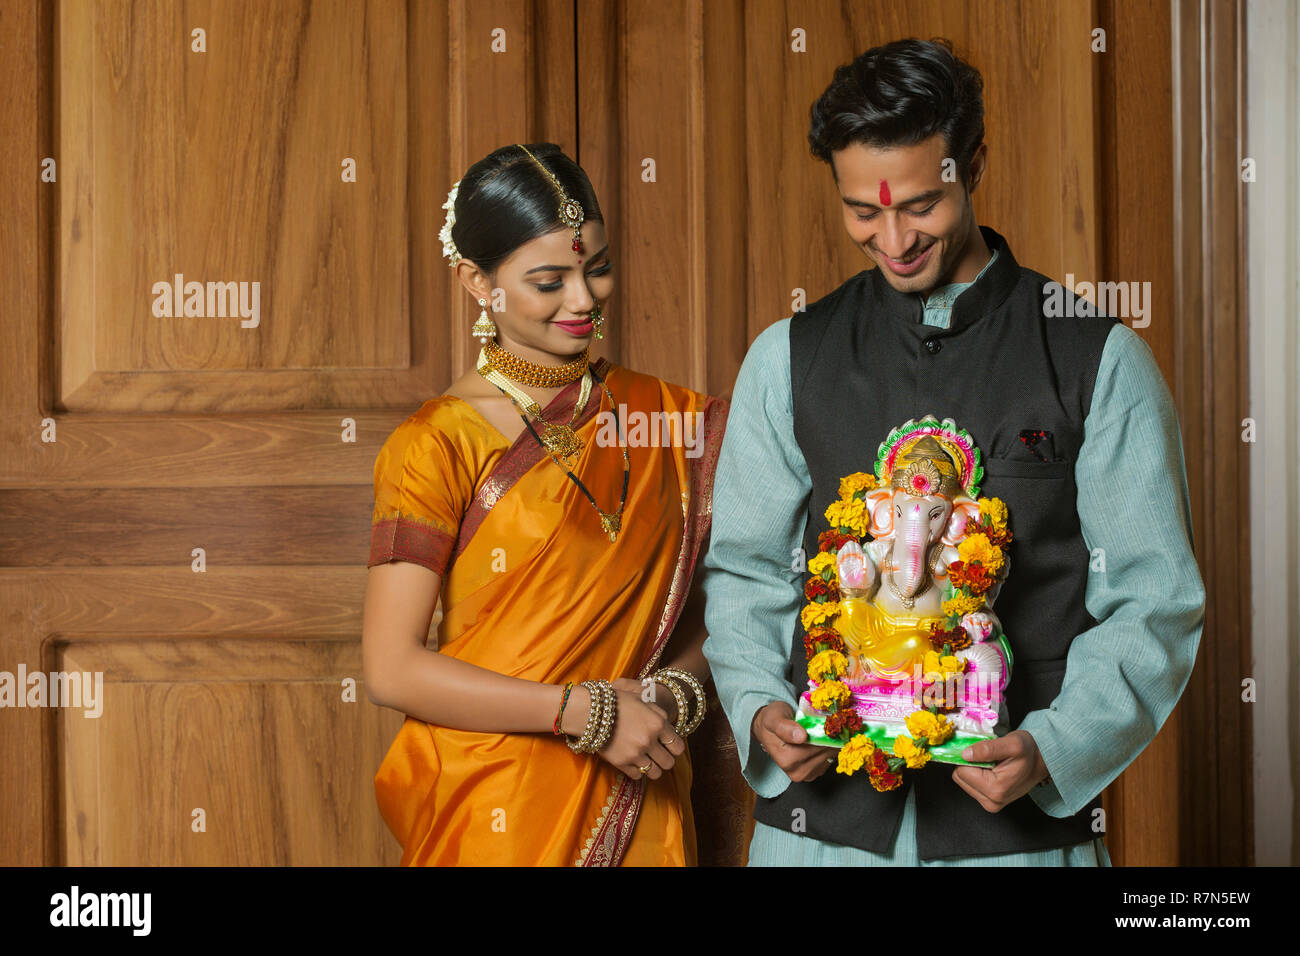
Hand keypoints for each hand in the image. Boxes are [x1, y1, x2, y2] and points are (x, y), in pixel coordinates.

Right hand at [562, 680, 685, 780]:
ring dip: (653, 768)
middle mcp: (649, 740)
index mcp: (658, 723)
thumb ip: (659, 715)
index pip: (678, 747)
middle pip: (669, 763)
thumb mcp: (643, 700)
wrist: (591, 710)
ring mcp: (635, 753)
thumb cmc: (617, 701)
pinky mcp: (622, 763)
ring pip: (655, 773)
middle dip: (666, 760)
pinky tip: (633, 762)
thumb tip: (669, 729)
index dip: (675, 748)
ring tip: (647, 761)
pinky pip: (638, 776)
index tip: (670, 748)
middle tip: (659, 756)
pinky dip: (637, 771)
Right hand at [751, 701, 838, 782]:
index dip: (823, 732)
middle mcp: (797, 772)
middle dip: (827, 736)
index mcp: (787, 760)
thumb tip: (801, 736)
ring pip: (830, 755)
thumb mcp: (774, 719)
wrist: (767, 728)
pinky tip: (818, 739)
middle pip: (825, 752)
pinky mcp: (813, 773)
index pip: (818, 746)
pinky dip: (828, 748)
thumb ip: (785, 727)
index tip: (822, 721)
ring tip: (817, 731)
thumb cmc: (771, 721)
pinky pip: (830, 759)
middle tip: (820, 723)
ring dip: (829, 742)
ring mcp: (806, 774)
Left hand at [950, 729, 1048, 811]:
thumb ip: (988, 749)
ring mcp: (990, 803)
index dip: (969, 757)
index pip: (961, 771)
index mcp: (995, 789)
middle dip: (971, 763)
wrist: (1042, 761)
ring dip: (975, 768)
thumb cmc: (1029, 752)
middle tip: (989, 757)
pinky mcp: (990, 801)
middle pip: (960, 777)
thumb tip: (965, 754)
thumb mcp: (1012, 743)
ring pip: (964, 780)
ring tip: (993, 763)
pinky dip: (978, 774)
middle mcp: (991, 801)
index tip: (984, 752)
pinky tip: (992, 769)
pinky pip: (970, 784)